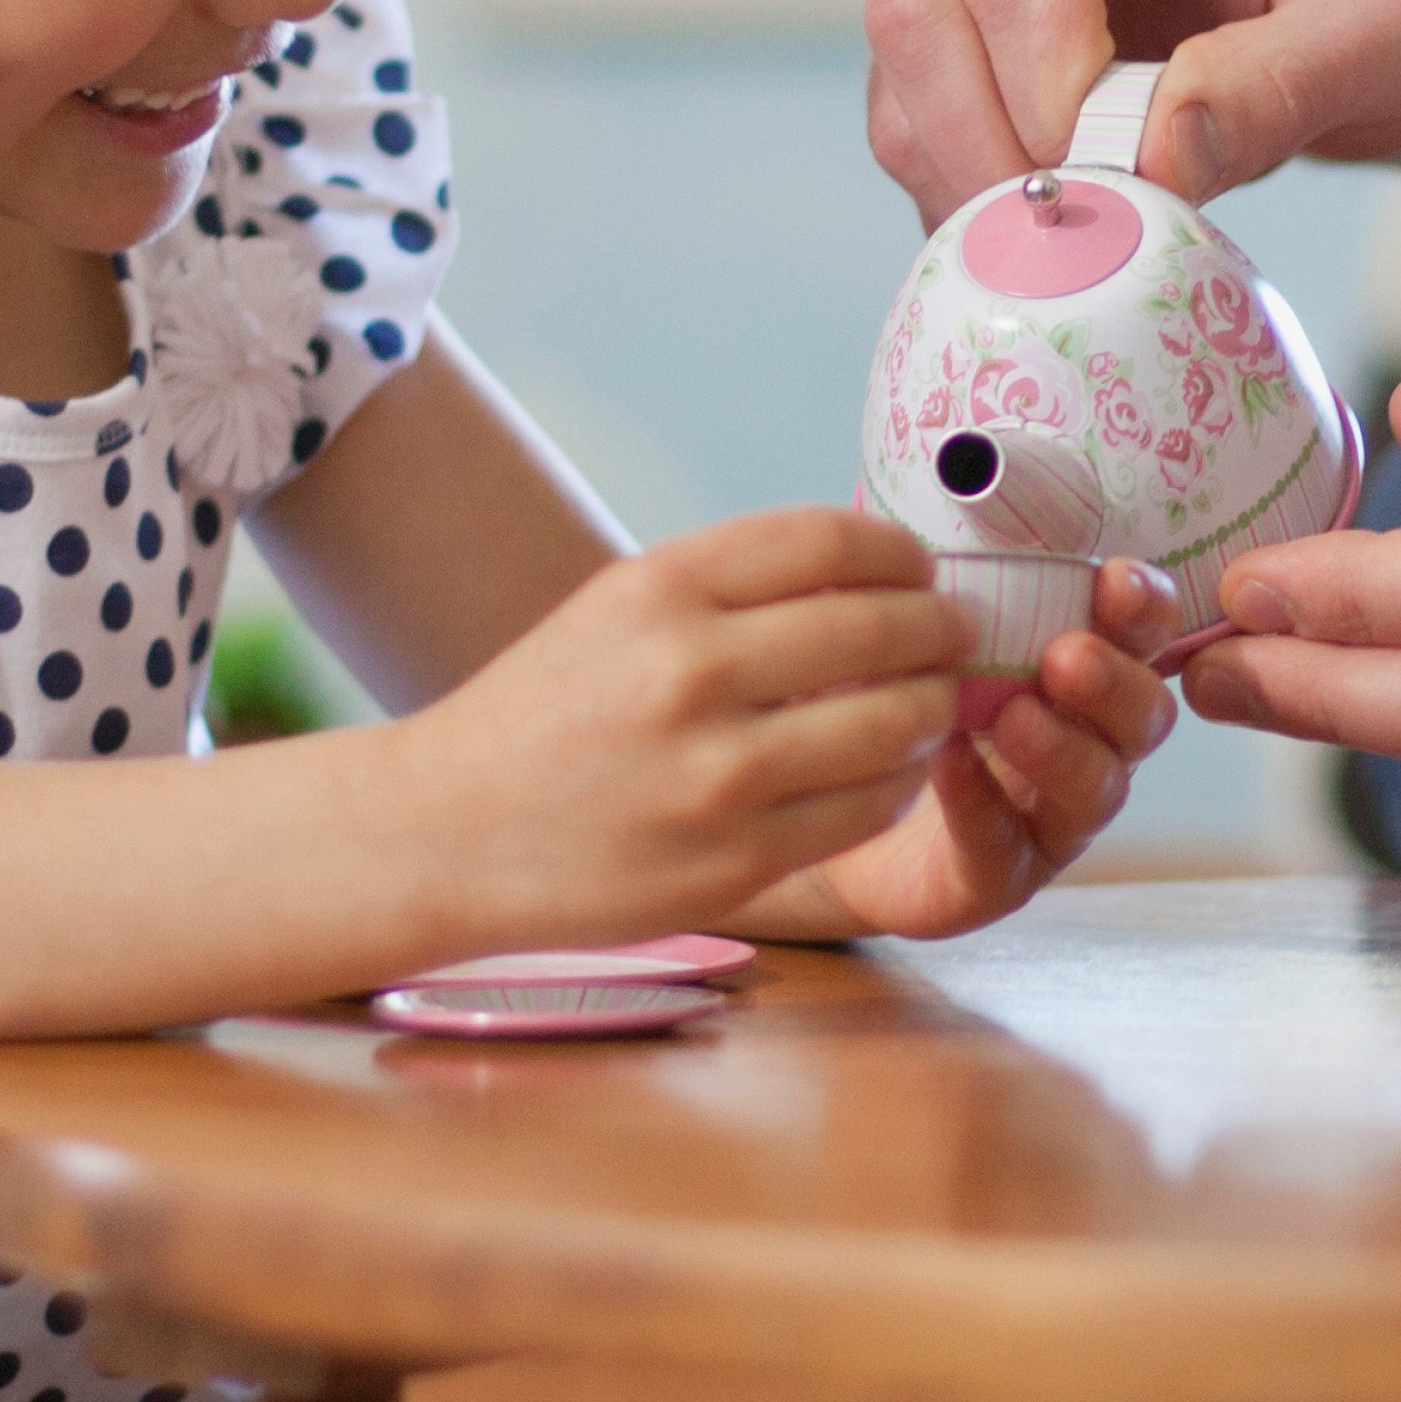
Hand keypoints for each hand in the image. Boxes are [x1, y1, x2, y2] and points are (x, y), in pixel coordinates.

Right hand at [381, 510, 971, 945]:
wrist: (444, 834)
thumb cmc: (544, 714)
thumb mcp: (616, 609)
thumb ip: (733, 586)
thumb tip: (874, 565)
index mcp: (660, 590)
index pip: (830, 540)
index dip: (898, 552)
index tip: (918, 568)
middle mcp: (691, 673)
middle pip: (880, 627)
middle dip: (939, 628)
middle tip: (956, 633)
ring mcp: (716, 775)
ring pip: (893, 724)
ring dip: (934, 709)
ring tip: (934, 704)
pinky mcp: (735, 861)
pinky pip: (866, 810)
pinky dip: (901, 783)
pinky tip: (894, 770)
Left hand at [752, 563, 1183, 940]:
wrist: (809, 791)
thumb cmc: (877, 682)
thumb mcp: (909, 614)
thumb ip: (947, 565)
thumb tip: (954, 472)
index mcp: (1080, 661)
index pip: (1139, 633)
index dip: (1142, 609)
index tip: (1115, 579)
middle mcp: (1086, 738)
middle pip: (1143, 716)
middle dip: (1116, 682)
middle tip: (1069, 656)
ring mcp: (1049, 814)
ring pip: (1096, 787)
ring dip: (1063, 747)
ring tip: (1014, 717)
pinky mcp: (998, 875)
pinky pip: (1006, 847)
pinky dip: (982, 804)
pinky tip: (948, 767)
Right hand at [864, 0, 1400, 219]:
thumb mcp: (1392, 34)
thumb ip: (1291, 83)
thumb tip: (1156, 158)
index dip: (1050, 104)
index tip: (1129, 195)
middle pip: (921, 4)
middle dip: (988, 152)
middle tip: (1082, 245)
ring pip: (896, 60)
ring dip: (964, 175)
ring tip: (1080, 236)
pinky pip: (902, 98)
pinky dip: (957, 177)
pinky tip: (1053, 213)